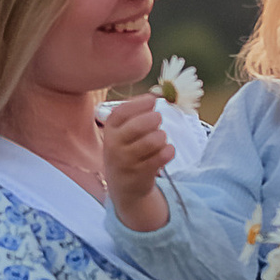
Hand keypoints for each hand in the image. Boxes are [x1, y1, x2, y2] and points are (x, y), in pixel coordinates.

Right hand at [99, 93, 172, 228]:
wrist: (124, 187)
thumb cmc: (127, 151)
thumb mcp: (123, 133)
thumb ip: (136, 114)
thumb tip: (159, 92)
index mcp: (109, 130)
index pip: (121, 112)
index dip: (139, 103)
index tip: (152, 100)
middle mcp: (114, 145)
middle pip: (139, 125)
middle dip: (154, 119)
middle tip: (158, 120)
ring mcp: (126, 161)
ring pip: (153, 140)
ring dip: (162, 136)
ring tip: (160, 139)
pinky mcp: (141, 174)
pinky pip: (162, 156)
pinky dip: (169, 151)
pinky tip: (167, 150)